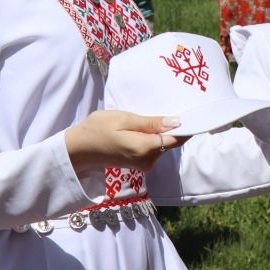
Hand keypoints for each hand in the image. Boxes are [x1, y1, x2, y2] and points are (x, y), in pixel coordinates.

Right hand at [64, 109, 182, 174]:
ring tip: (153, 114)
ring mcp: (144, 164)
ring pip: (163, 145)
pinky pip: (154, 148)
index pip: (177, 139)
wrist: (78, 149)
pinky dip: (153, 137)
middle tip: (170, 106)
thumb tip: (177, 122)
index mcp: (145, 148)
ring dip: (161, 131)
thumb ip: (150, 123)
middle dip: (173, 127)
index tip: (191, 111)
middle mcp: (148, 160)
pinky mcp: (139, 163)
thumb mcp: (123, 119)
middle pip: (171, 142)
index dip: (186, 126)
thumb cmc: (98, 129)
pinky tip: (145, 126)